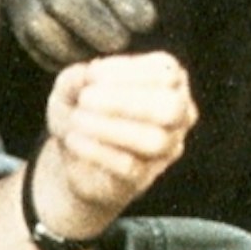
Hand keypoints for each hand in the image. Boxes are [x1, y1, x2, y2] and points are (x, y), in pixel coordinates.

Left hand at [36, 49, 195, 240]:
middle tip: (86, 98)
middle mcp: (179, 115)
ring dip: (110, 127)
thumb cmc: (81, 106)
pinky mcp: (143, 178)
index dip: (128, 71)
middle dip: (125, 101)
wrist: (72, 153)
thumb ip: (77, 77)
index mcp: (171, 81)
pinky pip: (130, 167)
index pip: (166, 72)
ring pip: (155, 140)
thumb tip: (87, 77)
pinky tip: (73, 139)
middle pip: (171, 107)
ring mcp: (166, 149)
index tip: (91, 75)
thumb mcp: (71, 85)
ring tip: (76, 119)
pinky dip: (97, 150)